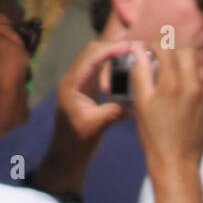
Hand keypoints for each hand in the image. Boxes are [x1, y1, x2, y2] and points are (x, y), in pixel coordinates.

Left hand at [36, 39, 133, 193]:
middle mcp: (74, 79)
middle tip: (136, 45)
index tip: (131, 47)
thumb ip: (112, 113)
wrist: (67, 156)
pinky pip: (101, 71)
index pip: (91, 57)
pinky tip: (127, 63)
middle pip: (94, 51)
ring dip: (114, 53)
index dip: (111, 48)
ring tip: (134, 49)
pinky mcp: (88, 90)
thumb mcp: (95, 128)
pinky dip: (114, 65)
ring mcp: (81, 84)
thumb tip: (133, 104)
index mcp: (72, 84)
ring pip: (97, 59)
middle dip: (114, 45)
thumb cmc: (76, 144)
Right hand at [132, 41, 202, 179]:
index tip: (147, 50)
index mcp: (172, 84)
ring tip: (169, 80)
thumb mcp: (141, 104)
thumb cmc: (154, 137)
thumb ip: (140, 73)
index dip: (154, 45)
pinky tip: (179, 99)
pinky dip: (189, 84)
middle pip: (186, 51)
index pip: (165, 48)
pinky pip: (200, 84)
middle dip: (172, 51)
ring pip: (195, 67)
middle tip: (160, 61)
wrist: (176, 163)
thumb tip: (139, 51)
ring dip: (182, 67)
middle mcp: (192, 86)